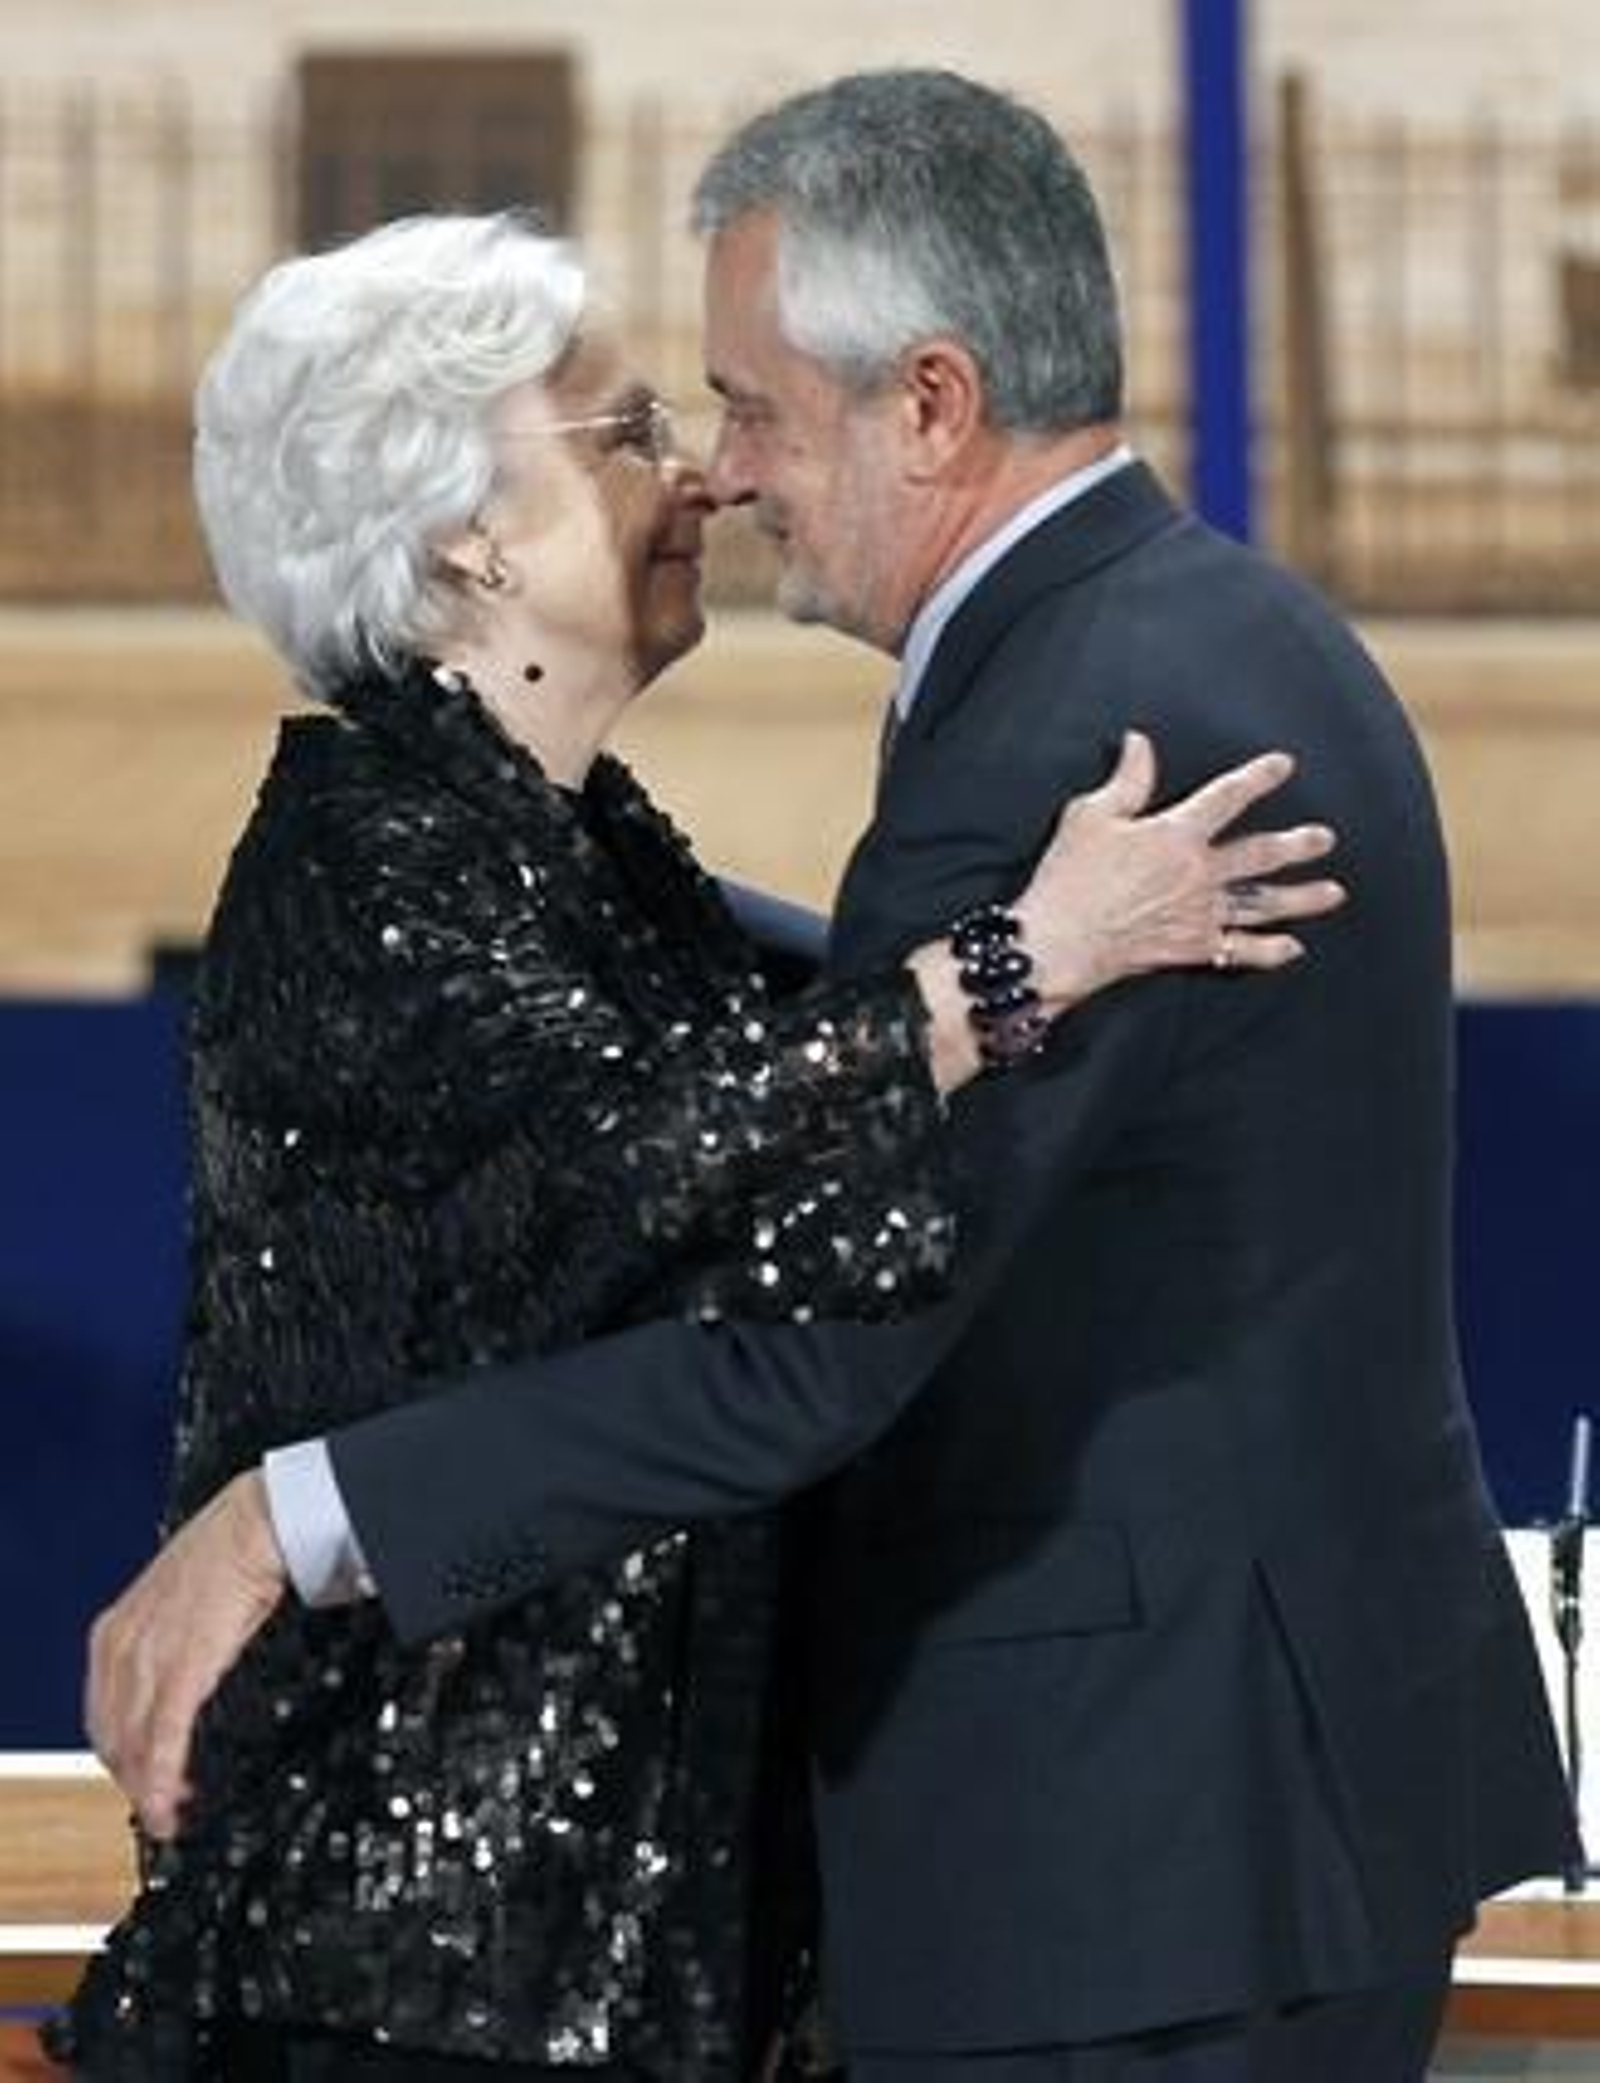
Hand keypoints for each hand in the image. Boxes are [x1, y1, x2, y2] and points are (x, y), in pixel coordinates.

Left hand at [86, 1470, 286, 1840]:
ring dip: (150, 1790)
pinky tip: (173, 1803)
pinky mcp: (183, 1668)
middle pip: (111, 1737)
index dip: (119, 1754)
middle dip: (133, 1780)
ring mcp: (148, 1659)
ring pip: (134, 1745)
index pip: (102, 1712)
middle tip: (163, 1806)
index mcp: (114, 1630)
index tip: (142, 1777)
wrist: (258, 1522)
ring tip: (173, 1815)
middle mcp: (120, 1647)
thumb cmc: (231, 1552)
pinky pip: (165, 1738)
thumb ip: (166, 1641)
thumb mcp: (180, 1602)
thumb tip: (179, 1674)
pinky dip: (165, 1779)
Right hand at [1015, 731, 1344, 1007]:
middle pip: (1260, 855)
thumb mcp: (1091, 816)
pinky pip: (1241, 952)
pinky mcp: (1192, 950)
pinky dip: (1269, 952)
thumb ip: (1126, 780)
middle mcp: (1199, 874)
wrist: (1059, 943)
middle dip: (1297, 845)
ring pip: (1263, 904)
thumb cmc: (1069, 878)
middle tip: (1326, 838)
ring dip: (1302, 898)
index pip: (1227, 797)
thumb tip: (1140, 742)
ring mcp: (1200, 914)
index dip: (1258, 778)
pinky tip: (1294, 949)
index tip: (1284, 765)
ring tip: (1334, 892)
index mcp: (1176, 835)